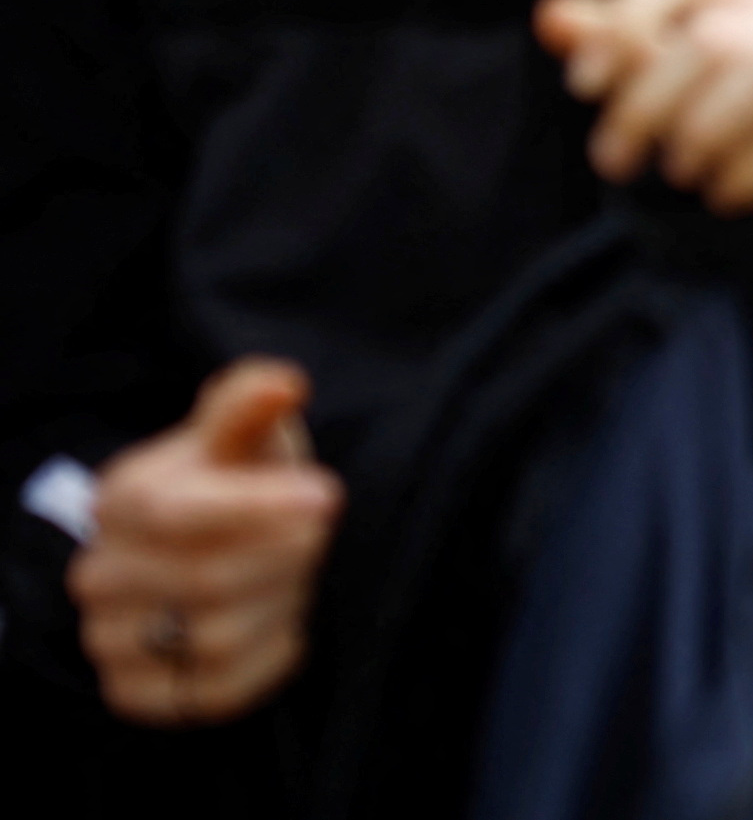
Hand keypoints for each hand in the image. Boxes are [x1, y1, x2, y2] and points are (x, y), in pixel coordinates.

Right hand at [71, 360, 340, 727]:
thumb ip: (251, 403)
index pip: (177, 512)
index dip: (256, 507)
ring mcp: (110, 640)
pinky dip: (271, 656)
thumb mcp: (243, 436)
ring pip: (220, 638)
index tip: (326, 497)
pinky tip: (277, 620)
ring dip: (282, 603)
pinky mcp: (137, 693)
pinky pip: (221, 691)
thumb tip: (282, 385)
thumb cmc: (235, 484)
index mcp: (120, 500)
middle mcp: (99, 575)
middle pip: (208, 578)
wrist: (212, 555)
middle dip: (285, 555)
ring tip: (290, 575)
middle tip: (313, 536)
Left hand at [536, 0, 752, 276]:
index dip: (623, 21)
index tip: (583, 86)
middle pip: (713, 31)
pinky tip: (732, 194)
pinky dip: (751, 172)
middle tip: (616, 159)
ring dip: (701, 134)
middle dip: (645, 102)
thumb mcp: (698, 92)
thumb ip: (631, 50)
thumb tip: (551, 12)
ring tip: (685, 173)